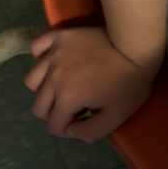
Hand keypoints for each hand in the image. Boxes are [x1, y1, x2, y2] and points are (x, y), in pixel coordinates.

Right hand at [24, 26, 155, 141]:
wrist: (135, 45)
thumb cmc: (129, 82)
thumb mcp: (116, 117)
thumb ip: (89, 132)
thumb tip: (70, 130)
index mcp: (67, 99)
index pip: (53, 126)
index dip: (67, 129)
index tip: (83, 120)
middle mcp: (53, 78)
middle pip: (38, 106)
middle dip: (53, 113)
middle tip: (73, 107)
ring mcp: (53, 55)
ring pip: (32, 79)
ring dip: (44, 89)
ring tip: (61, 86)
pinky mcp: (58, 36)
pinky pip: (36, 47)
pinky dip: (40, 57)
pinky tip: (54, 62)